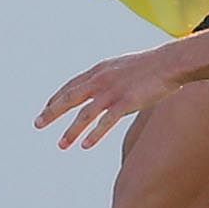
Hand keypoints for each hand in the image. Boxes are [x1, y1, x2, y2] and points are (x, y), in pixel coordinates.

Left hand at [35, 45, 188, 149]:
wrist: (170, 62)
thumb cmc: (151, 66)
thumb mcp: (123, 67)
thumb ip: (110, 77)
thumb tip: (104, 87)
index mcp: (99, 71)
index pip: (71, 85)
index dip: (56, 98)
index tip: (45, 110)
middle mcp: (101, 80)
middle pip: (70, 98)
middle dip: (52, 112)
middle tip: (37, 124)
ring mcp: (113, 92)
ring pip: (85, 114)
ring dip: (71, 130)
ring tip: (61, 145)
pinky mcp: (127, 102)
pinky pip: (106, 121)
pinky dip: (95, 134)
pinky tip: (85, 145)